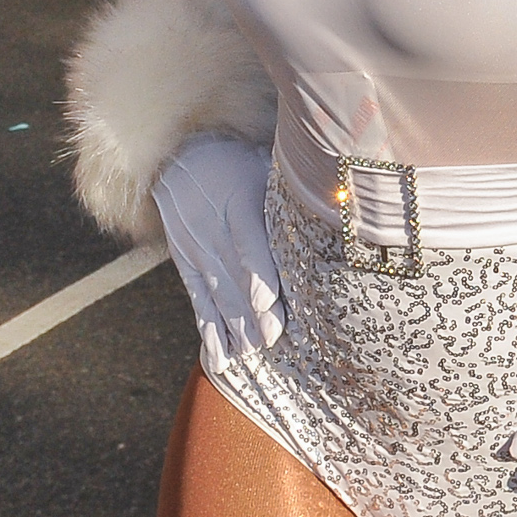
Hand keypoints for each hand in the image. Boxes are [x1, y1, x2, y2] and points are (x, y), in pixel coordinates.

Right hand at [150, 137, 283, 373]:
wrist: (179, 157)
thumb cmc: (238, 162)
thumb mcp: (264, 161)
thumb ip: (292, 184)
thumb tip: (337, 194)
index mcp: (238, 201)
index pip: (247, 240)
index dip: (256, 272)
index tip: (266, 300)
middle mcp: (214, 229)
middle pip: (235, 276)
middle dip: (252, 312)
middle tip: (272, 339)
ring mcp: (198, 252)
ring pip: (218, 295)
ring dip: (235, 326)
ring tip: (253, 350)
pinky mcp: (188, 267)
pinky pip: (199, 304)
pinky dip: (209, 333)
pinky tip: (221, 359)